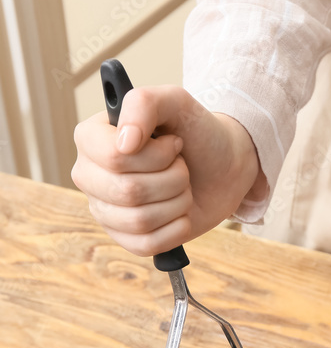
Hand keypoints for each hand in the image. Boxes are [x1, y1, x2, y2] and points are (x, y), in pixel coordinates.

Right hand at [71, 85, 262, 255]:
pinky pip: (146, 245)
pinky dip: (176, 229)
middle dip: (172, 179)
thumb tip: (124, 143)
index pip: (114, 157)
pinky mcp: (125, 238)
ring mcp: (104, 209)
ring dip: (177, 202)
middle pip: (128, 191)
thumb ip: (144, 104)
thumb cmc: (194, 132)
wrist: (223, 167)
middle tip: (182, 167)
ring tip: (182, 187)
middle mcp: (89, 174)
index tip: (173, 144)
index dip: (155, 155)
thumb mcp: (175, 102)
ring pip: (139, 220)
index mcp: (90, 137)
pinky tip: (180, 212)